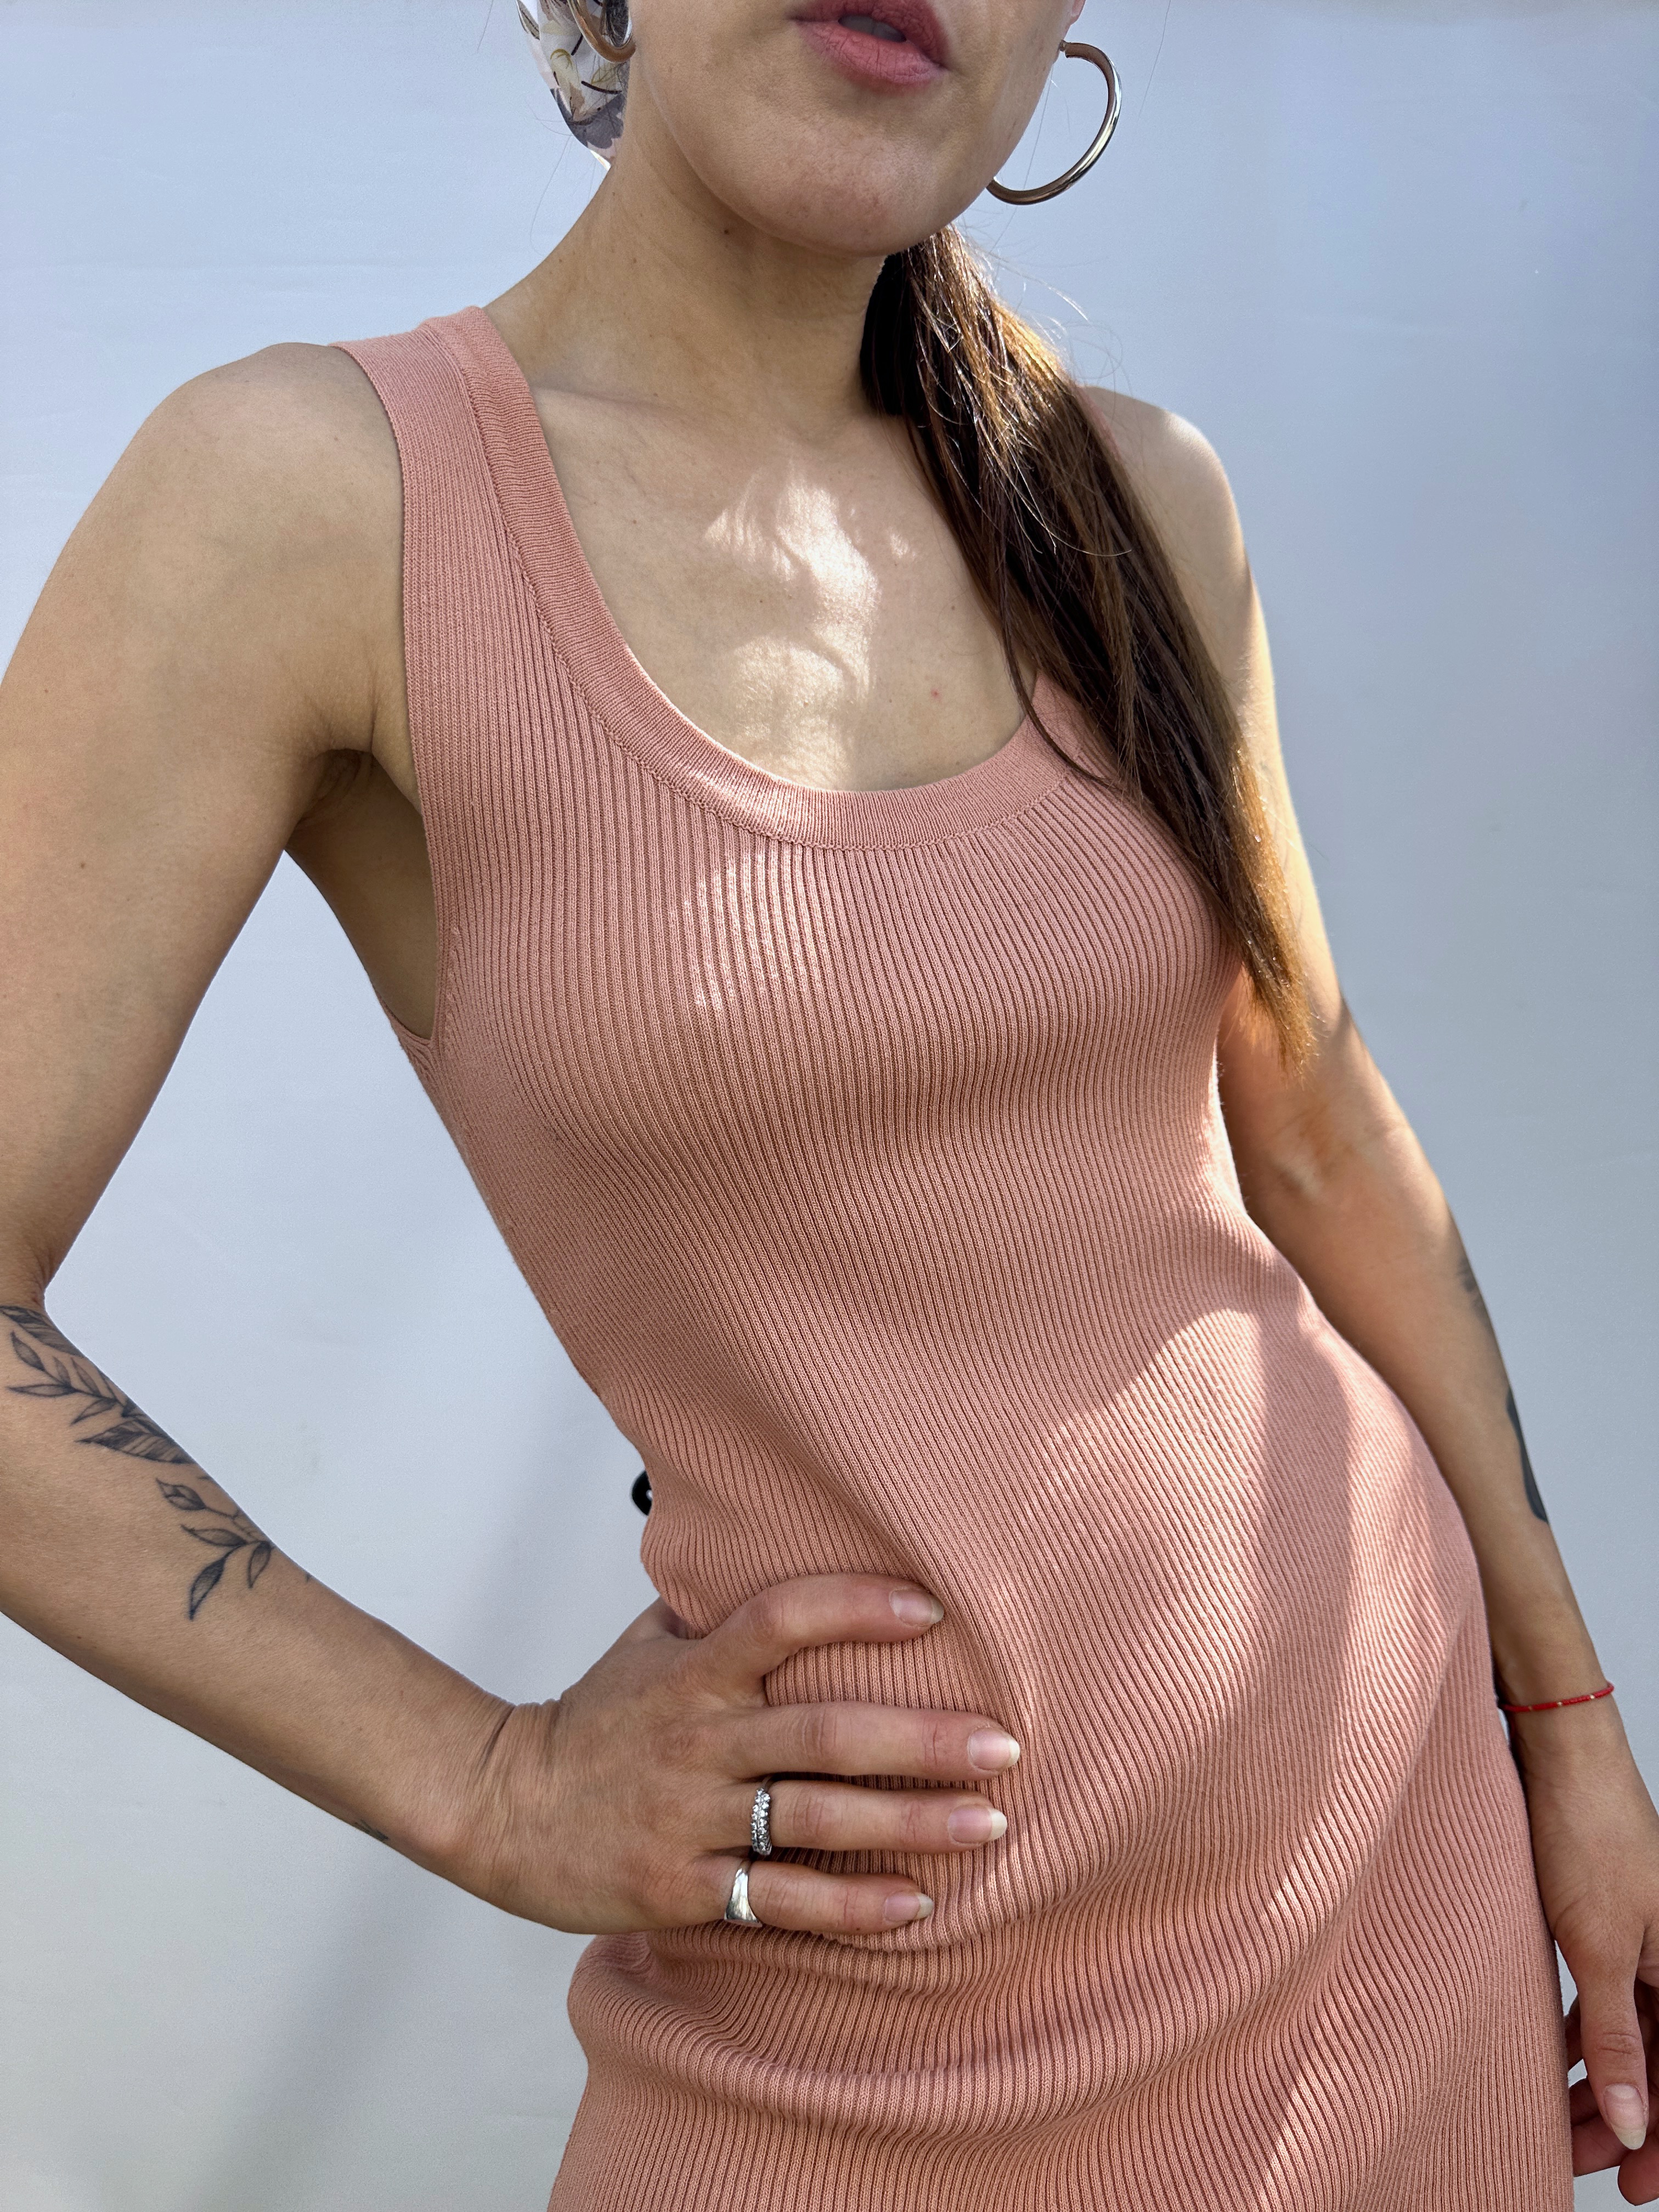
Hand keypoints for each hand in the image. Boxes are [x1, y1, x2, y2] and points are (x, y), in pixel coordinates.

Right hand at [434, 1574, 1019, 1936]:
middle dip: (923, 1740)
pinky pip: (779, 1899)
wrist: (503, 1808)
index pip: (780, 1618)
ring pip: (817, 1819)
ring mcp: (692, 1817)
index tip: (932, 1606)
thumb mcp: (648, 1644)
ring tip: (991, 1825)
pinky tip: (914, 1905)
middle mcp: (701, 1740)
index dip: (856, 1606)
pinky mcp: (684, 1888)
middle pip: (824, 1733)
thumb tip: (777, 1540)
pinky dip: (850, 1905)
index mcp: (695, 1671)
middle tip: (1005, 1745)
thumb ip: (716, 1606)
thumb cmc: (594, 1718)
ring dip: (911, 1823)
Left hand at [1515, 1703, 1658, 2200]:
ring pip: (1635, 2036)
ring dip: (1601, 2082)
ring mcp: (1650, 1942)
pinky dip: (1585, 2036)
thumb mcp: (1596, 1949)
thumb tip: (1633, 2123)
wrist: (1561, 1755)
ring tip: (1561, 2125)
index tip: (1640, 2187)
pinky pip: (1610, 2001)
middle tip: (1586, 2164)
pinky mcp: (1614, 1925)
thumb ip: (1614, 2039)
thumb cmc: (1586, 1833)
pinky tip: (1554, 2064)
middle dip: (1629, 2120)